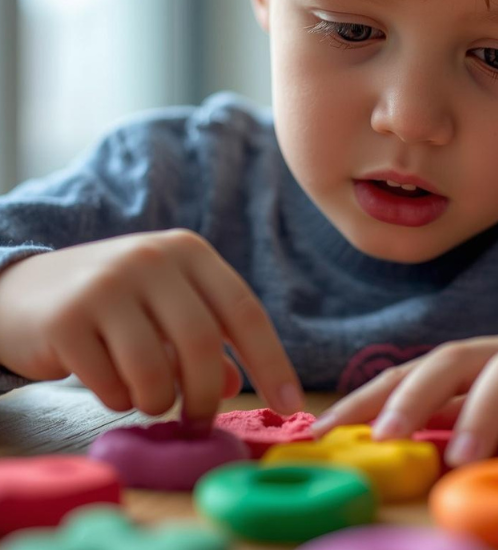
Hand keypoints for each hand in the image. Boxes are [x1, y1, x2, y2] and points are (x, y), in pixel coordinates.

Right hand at [0, 229, 302, 420]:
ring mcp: (106, 285)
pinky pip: (111, 385)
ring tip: (146, 396)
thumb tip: (232, 386)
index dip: (273, 363)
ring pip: (156, 373)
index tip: (293, 406)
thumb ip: (207, 344)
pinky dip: (118, 399)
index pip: (245, 311)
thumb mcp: (168, 311)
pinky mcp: (66, 319)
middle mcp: (151, 259)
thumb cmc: (115, 305)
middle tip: (201, 423)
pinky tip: (107, 382)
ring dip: (157, 402)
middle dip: (206, 397)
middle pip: (203, 344)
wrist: (24, 290)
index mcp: (188, 252)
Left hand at [311, 313, 497, 464]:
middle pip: (450, 358)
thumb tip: (413, 459)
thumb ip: (467, 423)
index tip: (318, 433)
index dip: (365, 399)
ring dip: (482, 412)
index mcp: (478, 362)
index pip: (412, 373)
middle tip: (382, 438)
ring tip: (463, 460)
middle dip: (411, 395)